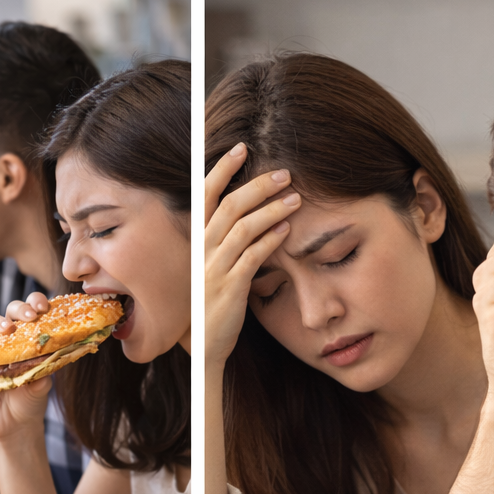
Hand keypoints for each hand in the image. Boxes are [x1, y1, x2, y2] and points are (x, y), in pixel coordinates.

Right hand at [0, 297, 55, 442]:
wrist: (17, 424)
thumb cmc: (31, 397)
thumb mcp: (42, 385)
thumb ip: (44, 372)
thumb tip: (48, 363)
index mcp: (21, 337)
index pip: (25, 312)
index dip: (31, 304)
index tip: (40, 308)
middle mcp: (0, 342)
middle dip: (6, 317)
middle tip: (13, 326)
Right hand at [203, 142, 302, 372]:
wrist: (205, 346)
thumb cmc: (213, 303)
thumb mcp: (213, 266)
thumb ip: (226, 241)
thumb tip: (250, 214)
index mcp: (197, 240)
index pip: (205, 195)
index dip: (222, 169)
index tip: (241, 147)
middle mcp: (202, 250)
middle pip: (229, 206)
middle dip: (258, 185)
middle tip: (285, 173)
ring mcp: (215, 268)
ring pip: (242, 228)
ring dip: (271, 210)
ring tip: (296, 199)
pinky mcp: (230, 288)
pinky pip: (251, 258)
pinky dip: (270, 241)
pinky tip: (287, 230)